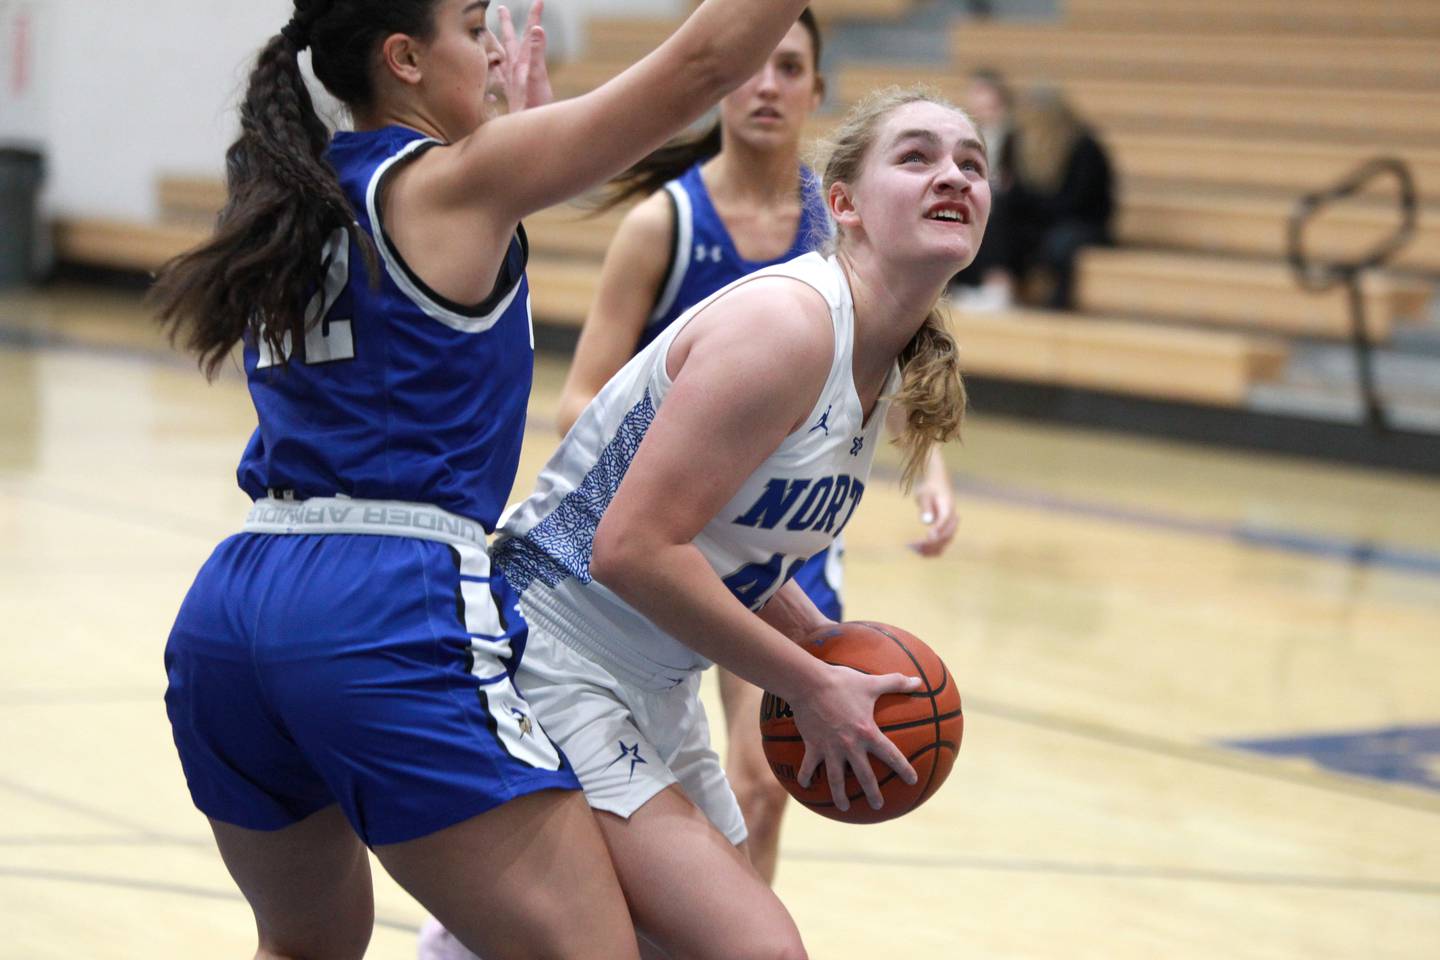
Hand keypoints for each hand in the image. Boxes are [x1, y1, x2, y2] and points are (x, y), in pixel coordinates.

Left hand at [495, 2, 551, 113]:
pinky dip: (499, 70)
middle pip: (510, 42)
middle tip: (501, 8)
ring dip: (502, 45)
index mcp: (519, 63)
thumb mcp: (537, 77)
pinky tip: (497, 72)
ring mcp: (512, 82)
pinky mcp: (513, 95)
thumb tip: (536, 29)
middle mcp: (513, 71)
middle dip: (508, 24)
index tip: (539, 1)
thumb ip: (537, 53)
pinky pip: (502, 77)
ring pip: (504, 57)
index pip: (526, 34)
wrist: (526, 132)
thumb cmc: (533, 108)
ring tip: (496, 37)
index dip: (534, 17)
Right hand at [791, 663, 919, 812]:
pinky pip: (808, 766)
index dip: (904, 768)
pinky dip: (805, 777)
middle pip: (864, 776)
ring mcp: (830, 749)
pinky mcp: (813, 746)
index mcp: (867, 733)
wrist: (808, 683)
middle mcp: (850, 746)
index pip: (891, 755)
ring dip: (840, 795)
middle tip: (879, 806)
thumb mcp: (871, 682)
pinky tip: (804, 786)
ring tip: (843, 808)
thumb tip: (918, 681)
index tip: (912, 780)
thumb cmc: (842, 682)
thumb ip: (896, 683)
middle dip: (873, 793)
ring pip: (836, 779)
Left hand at [909, 452, 957, 556]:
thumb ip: (925, 507)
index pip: (944, 524)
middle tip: (910, 545)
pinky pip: (940, 546)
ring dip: (928, 549)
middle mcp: (952, 521)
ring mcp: (950, 528)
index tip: (925, 538)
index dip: (936, 532)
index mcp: (948, 510)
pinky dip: (929, 550)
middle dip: (929, 544)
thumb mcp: (924, 494)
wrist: (937, 485)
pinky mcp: (945, 532)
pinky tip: (916, 549)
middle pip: (945, 537)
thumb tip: (927, 522)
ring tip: (910, 547)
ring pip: (943, 544)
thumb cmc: (929, 489)